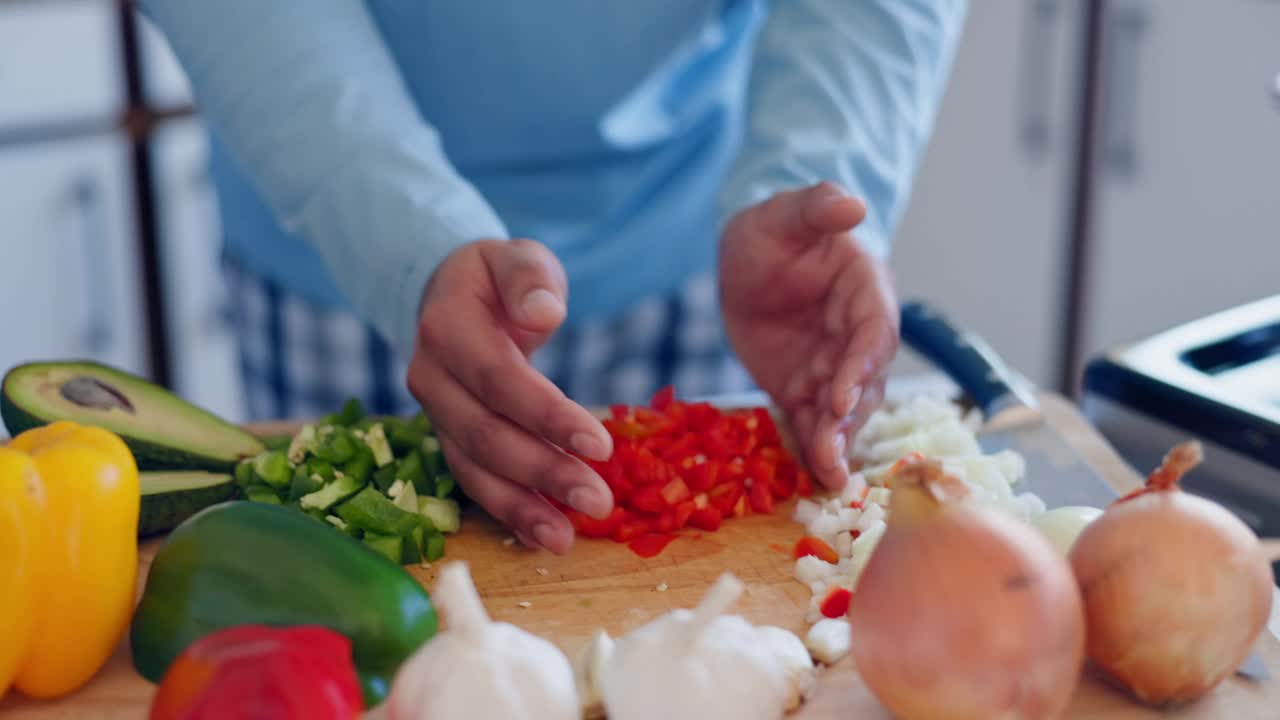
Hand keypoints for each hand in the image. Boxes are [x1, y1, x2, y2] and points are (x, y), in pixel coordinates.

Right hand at [406, 239, 614, 554]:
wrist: (450, 295)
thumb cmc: (495, 278)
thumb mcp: (515, 257)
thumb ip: (529, 277)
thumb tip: (543, 312)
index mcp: (446, 328)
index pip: (498, 379)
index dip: (546, 416)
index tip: (600, 445)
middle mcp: (430, 377)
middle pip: (486, 434)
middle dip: (543, 473)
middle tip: (599, 502)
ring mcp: (435, 414)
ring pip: (475, 469)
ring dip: (522, 508)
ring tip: (567, 541)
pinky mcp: (449, 439)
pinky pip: (475, 481)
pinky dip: (509, 512)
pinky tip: (544, 537)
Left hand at [720, 182, 899, 489]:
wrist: (746, 259)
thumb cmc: (772, 231)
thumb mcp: (785, 213)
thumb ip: (817, 208)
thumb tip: (852, 205)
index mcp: (864, 290)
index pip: (872, 332)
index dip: (860, 365)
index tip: (841, 395)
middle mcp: (857, 335)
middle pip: (865, 382)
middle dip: (849, 416)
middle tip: (831, 447)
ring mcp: (833, 367)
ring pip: (844, 411)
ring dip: (837, 442)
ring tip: (826, 474)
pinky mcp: (806, 389)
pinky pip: (814, 423)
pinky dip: (815, 449)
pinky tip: (814, 478)